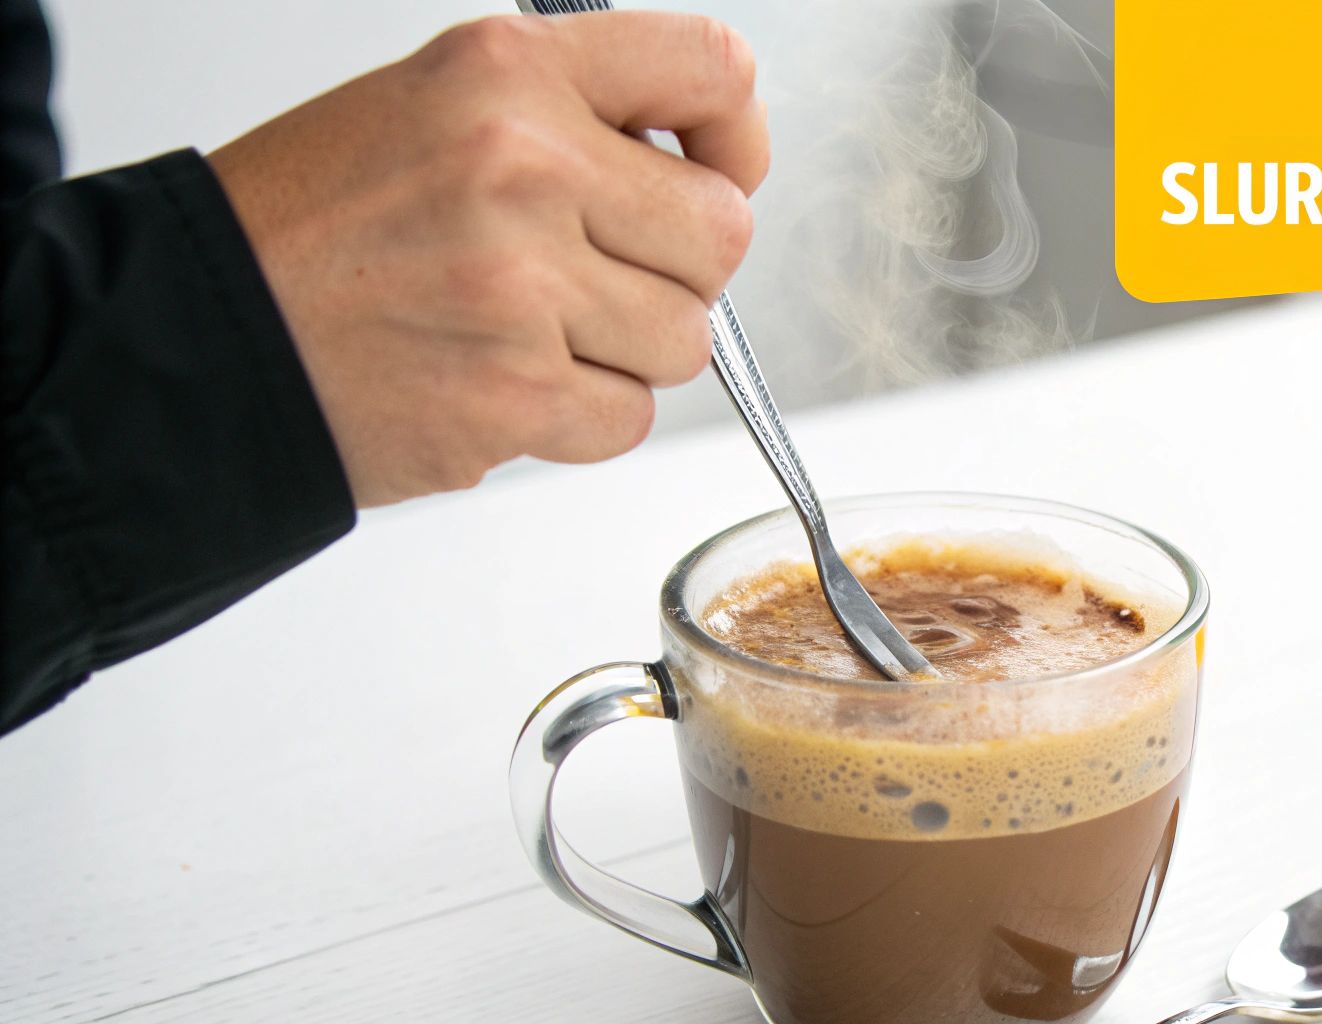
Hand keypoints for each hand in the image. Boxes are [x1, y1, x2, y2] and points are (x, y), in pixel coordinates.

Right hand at [210, 12, 767, 506]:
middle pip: (722, 233)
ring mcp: (522, 287)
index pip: (713, 70)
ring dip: (628, 351)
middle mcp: (524, 166)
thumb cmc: (310, 226)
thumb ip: (574, 115)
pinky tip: (508, 384)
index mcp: (508, 71)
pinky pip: (628, 418)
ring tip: (536, 332)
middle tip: (604, 274)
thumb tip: (707, 163)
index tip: (719, 167)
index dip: (736, 135)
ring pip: (686, 339)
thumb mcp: (435, 105)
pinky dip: (583, 416)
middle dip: (680, 267)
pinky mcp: (513, 396)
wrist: (196, 335)